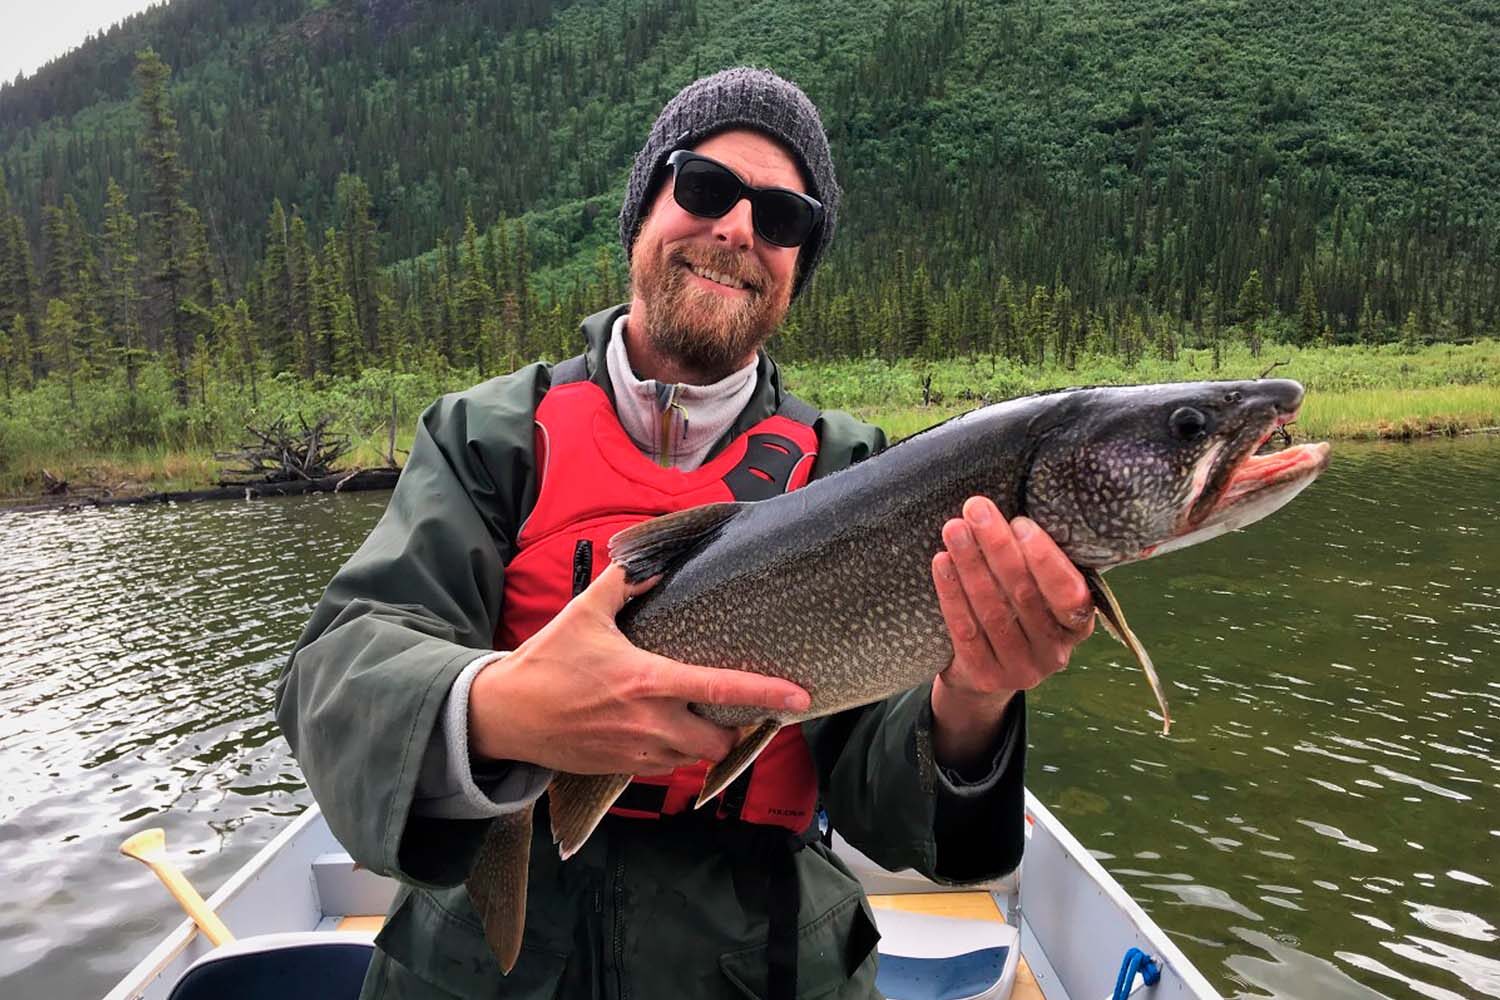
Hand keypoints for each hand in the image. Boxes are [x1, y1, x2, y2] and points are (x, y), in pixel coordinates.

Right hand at [468, 563, 810, 774]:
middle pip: (718, 740)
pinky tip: (664, 731)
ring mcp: (636, 751)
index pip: (720, 689)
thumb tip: (650, 566)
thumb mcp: (584, 613)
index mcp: (648, 680)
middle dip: (734, 730)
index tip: (799, 697)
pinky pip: (664, 768)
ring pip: (692, 758)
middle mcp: (649, 722)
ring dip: (703, 743)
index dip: (765, 694)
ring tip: (701, 719)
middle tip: (736, 711)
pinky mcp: (621, 770)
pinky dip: (674, 754)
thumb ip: (623, 586)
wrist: (505, 715)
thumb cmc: (546, 662)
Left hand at [929, 497, 1093, 769]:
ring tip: (954, 529)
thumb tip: (1013, 512)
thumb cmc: (1019, 613)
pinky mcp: (986, 676)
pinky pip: (965, 630)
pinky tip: (941, 563)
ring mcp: (1021, 669)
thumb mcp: (1041, 592)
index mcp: (1078, 624)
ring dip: (971, 566)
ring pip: (993, 612)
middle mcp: (1055, 651)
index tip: (1020, 523)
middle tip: (977, 510)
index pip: (1069, 594)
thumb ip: (1038, 563)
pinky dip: (951, 594)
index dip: (1044, 560)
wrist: (988, 672)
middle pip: (1024, 596)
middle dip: (998, 548)